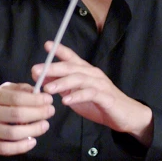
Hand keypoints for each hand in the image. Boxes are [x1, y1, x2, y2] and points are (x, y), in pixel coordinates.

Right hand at [0, 82, 54, 160]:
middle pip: (17, 114)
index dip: (35, 99)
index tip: (49, 100)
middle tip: (50, 112)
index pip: (16, 97)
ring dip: (33, 130)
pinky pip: (8, 149)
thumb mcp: (0, 92)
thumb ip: (18, 89)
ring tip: (45, 126)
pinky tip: (32, 141)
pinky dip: (23, 146)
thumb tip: (37, 91)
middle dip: (38, 113)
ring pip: (14, 133)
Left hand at [31, 41, 153, 145]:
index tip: (47, 45)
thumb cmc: (99, 104)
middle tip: (36, 71)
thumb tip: (42, 80)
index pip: (72, 57)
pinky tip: (65, 101)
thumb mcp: (76, 94)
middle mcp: (93, 74)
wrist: (125, 116)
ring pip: (79, 78)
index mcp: (86, 71)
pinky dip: (77, 96)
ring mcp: (100, 84)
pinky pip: (90, 94)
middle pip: (71, 67)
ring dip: (62, 82)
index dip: (60, 50)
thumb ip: (62, 86)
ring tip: (47, 89)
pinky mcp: (106, 97)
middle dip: (52, 68)